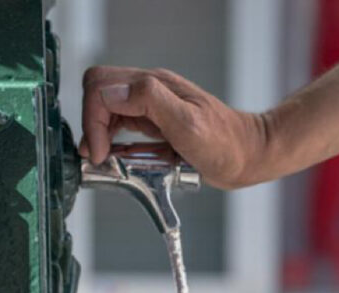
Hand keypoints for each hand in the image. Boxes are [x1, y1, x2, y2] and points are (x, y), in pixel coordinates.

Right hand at [80, 66, 269, 189]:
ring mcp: (152, 105)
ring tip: (103, 160)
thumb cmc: (225, 145)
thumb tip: (111, 93)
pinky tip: (114, 158)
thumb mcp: (188, 124)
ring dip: (97, 133)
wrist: (248, 156)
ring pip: (105, 107)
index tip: (99, 153)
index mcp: (155, 85)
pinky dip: (110, 141)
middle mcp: (150, 90)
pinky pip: (119, 124)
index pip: (101, 87)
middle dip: (90, 124)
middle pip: (98, 92)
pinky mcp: (154, 121)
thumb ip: (149, 101)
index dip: (93, 121)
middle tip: (97, 157)